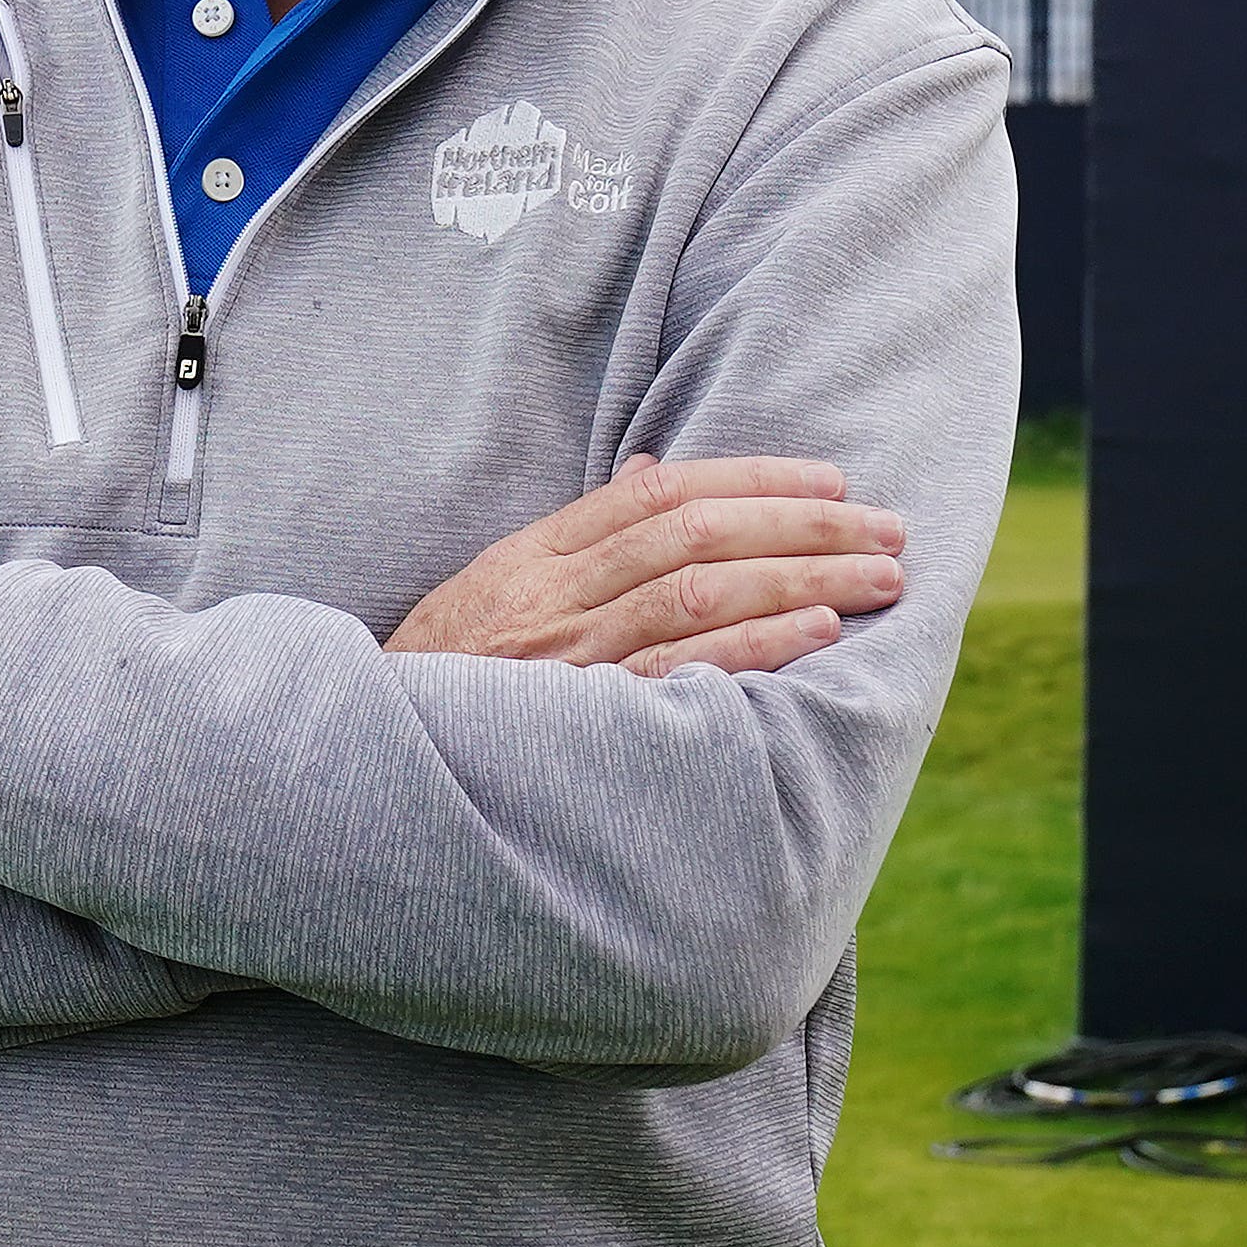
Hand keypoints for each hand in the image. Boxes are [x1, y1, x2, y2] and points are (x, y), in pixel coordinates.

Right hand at [387, 456, 905, 679]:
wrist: (358, 773)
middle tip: (888, 526)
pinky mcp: (582, 728)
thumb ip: (576, 539)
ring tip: (879, 576)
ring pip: (701, 594)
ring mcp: (567, 662)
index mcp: (533, 558)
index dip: (751, 477)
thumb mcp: (492, 592)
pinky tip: (816, 632)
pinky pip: (679, 675)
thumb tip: (653, 474)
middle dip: (804, 524)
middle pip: (697, 534)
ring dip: (803, 578)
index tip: (829, 480)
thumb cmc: (440, 684)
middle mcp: (553, 599)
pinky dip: (753, 648)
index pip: (658, 494)